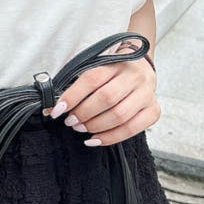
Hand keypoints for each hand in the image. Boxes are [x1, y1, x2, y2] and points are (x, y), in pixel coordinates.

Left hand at [42, 52, 159, 145]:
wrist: (142, 69)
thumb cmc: (112, 73)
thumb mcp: (95, 71)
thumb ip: (75, 88)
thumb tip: (50, 109)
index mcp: (116, 64)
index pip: (91, 79)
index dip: (72, 96)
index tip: (56, 110)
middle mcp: (134, 77)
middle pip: (106, 98)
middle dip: (84, 113)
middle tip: (71, 121)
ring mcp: (146, 94)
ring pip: (119, 115)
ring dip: (95, 126)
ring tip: (81, 129)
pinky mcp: (153, 110)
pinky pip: (132, 128)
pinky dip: (111, 137)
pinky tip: (95, 139)